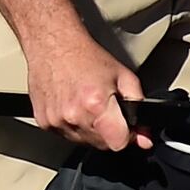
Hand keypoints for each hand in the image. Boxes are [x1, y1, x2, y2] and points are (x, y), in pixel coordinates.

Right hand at [19, 28, 146, 151]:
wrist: (53, 45)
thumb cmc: (86, 57)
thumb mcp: (124, 77)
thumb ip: (138, 107)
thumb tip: (145, 137)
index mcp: (96, 105)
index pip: (118, 143)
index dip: (127, 136)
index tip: (127, 128)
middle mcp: (74, 116)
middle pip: (101, 144)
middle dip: (109, 132)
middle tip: (107, 109)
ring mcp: (56, 121)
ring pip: (83, 142)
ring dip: (90, 130)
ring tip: (88, 104)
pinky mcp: (44, 122)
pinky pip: (66, 135)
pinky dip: (73, 126)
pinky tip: (74, 106)